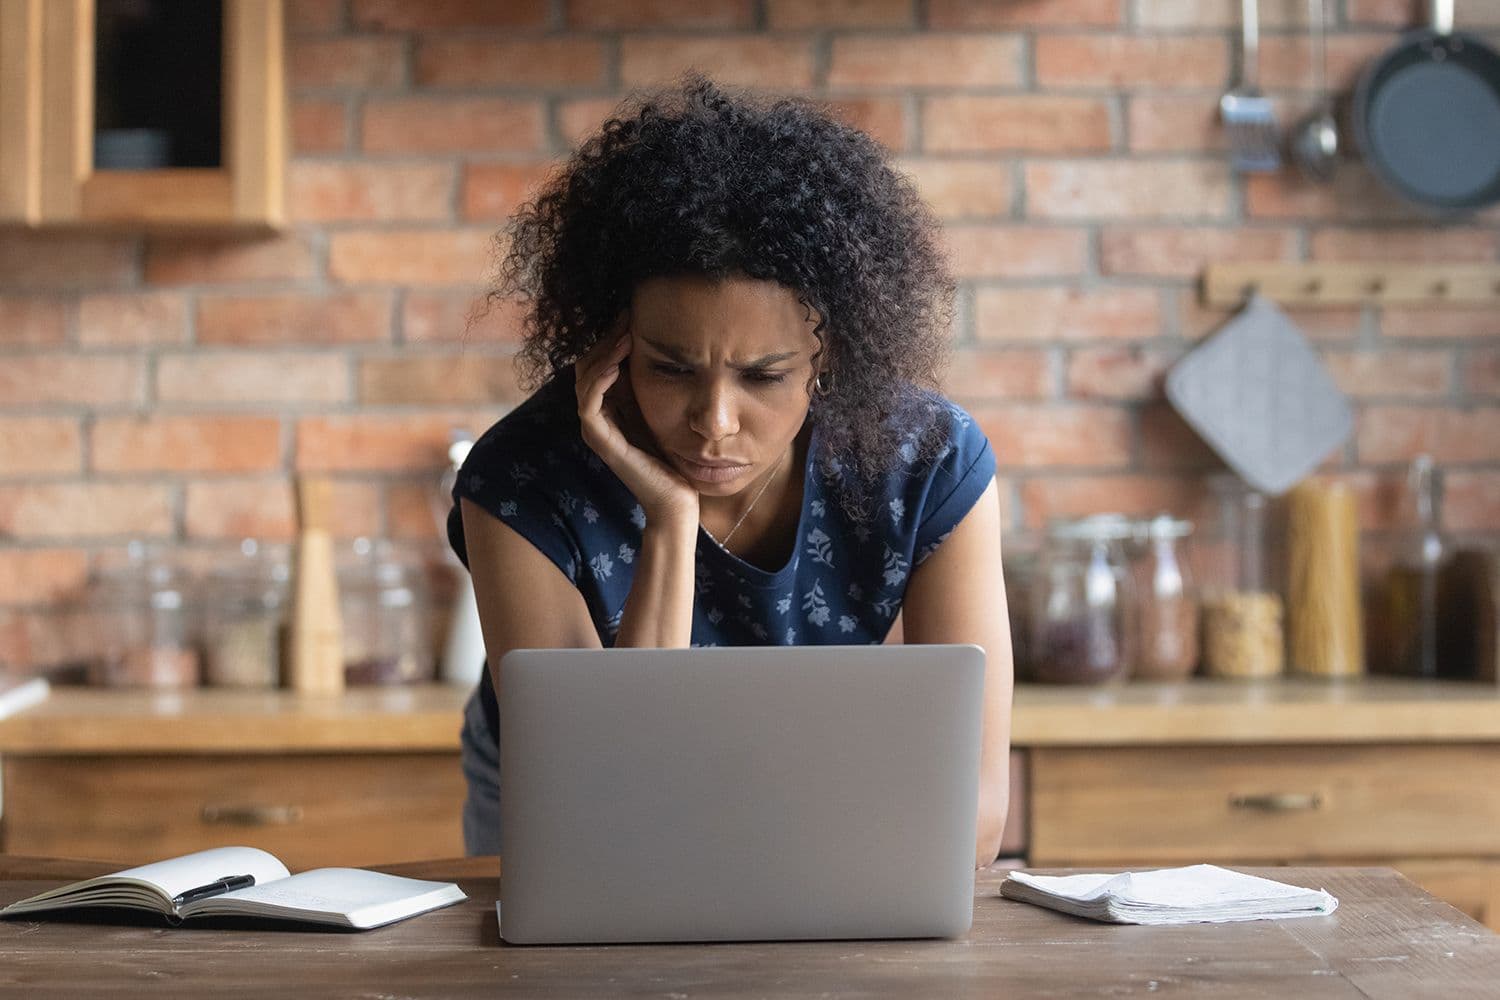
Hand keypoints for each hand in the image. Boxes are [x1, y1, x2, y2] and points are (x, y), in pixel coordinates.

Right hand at [575, 324, 698, 526]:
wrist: (677, 499)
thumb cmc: (675, 458)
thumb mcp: (665, 411)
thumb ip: (653, 386)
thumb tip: (660, 348)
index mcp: (611, 406)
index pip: (599, 361)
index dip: (611, 336)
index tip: (630, 314)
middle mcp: (598, 416)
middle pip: (588, 365)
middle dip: (606, 338)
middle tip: (626, 316)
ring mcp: (597, 429)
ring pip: (584, 380)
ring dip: (602, 354)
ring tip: (624, 334)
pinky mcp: (601, 442)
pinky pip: (589, 404)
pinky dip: (598, 380)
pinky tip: (615, 363)